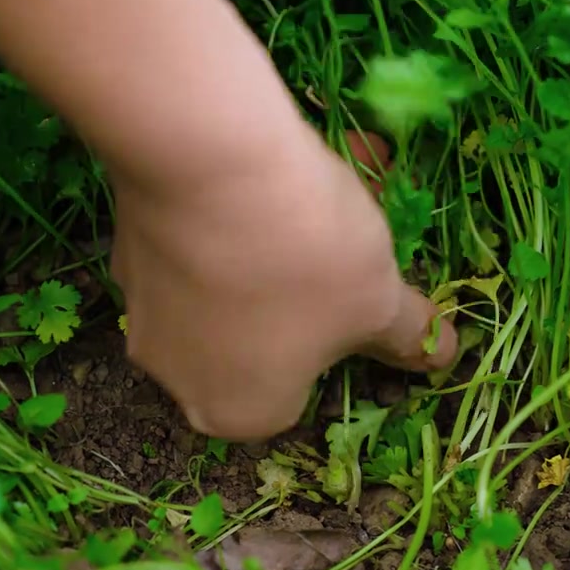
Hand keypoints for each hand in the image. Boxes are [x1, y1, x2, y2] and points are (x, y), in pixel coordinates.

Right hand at [111, 122, 455, 439]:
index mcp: (240, 412)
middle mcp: (179, 377)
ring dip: (285, 238)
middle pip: (267, 334)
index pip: (303, 392)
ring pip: (235, 279)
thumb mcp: (379, 300)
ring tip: (341, 176)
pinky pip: (201, 237)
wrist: (204, 157)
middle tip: (358, 232)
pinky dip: (240, 209)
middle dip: (315, 284)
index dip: (341, 341)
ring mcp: (144, 309)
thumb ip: (410, 336)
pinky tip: (284, 160)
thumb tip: (442, 357)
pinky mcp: (128, 244)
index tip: (367, 292)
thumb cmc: (306, 255)